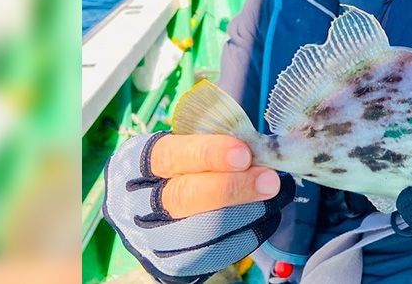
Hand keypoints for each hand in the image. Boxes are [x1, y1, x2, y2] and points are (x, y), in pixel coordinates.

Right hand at [103, 132, 293, 282]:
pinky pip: (212, 254)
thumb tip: (261, 149)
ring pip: (201, 229)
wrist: (157, 215)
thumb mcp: (187, 147)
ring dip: (245, 213)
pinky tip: (266, 217)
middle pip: (184, 197)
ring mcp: (152, 237)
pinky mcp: (171, 263)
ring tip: (274, 196)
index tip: (243, 154)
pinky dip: (246, 236)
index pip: (170, 155)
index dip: (207, 154)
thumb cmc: (181, 168)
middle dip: (232, 187)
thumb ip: (215, 147)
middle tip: (269, 180)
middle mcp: (137, 203)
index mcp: (138, 162)